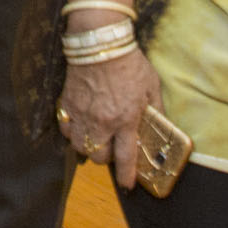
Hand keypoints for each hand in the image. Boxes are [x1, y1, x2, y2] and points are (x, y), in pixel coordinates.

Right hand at [58, 47, 160, 189]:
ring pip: (79, 146)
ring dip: (88, 146)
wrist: (100, 42)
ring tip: (95, 137)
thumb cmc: (130, 62)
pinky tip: (80, 124)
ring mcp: (82, 114)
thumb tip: (161, 125)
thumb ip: (155, 109)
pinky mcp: (68, 104)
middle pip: (98, 156)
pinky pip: (66, 128)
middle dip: (105, 157)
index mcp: (126, 119)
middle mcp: (102, 122)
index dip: (126, 175)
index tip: (127, 185)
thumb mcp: (152, 86)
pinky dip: (73, 131)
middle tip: (111, 147)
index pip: (125, 157)